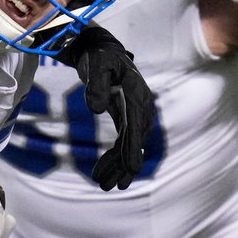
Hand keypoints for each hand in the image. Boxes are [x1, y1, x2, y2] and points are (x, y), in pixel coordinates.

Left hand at [57, 25, 155, 190]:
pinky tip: (103, 171)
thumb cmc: (99, 57)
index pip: (136, 125)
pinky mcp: (128, 118)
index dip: (133, 148)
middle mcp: (142, 108)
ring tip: (103, 185)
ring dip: (117, 166)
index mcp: (137, 95)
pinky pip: (124, 141)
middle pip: (134, 141)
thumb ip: (95, 85)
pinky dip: (114, 157)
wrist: (102, 51)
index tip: (132, 170)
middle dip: (123, 165)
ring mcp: (137, 114)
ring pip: (129, 146)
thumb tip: (95, 108)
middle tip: (110, 186)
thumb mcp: (96, 65)